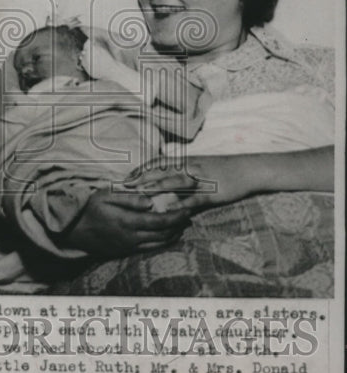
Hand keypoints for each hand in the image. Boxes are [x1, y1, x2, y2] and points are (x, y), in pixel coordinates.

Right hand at [65, 186, 190, 257]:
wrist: (74, 230)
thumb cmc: (90, 208)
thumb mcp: (106, 195)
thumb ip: (129, 198)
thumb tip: (151, 201)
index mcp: (127, 221)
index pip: (160, 221)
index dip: (176, 217)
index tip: (187, 210)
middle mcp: (131, 237)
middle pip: (163, 234)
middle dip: (178, 226)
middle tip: (188, 216)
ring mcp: (128, 246)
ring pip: (158, 244)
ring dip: (172, 236)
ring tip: (180, 226)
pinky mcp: (125, 252)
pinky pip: (149, 249)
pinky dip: (162, 243)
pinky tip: (166, 236)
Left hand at [125, 154, 256, 212]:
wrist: (247, 170)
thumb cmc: (223, 168)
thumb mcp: (200, 165)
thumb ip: (183, 170)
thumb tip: (165, 176)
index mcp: (186, 161)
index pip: (158, 163)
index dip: (141, 170)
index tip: (127, 177)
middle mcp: (190, 168)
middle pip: (162, 171)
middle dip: (142, 178)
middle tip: (125, 187)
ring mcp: (200, 180)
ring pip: (175, 182)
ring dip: (157, 188)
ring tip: (141, 195)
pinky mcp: (211, 192)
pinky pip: (194, 199)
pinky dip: (181, 204)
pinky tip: (170, 210)